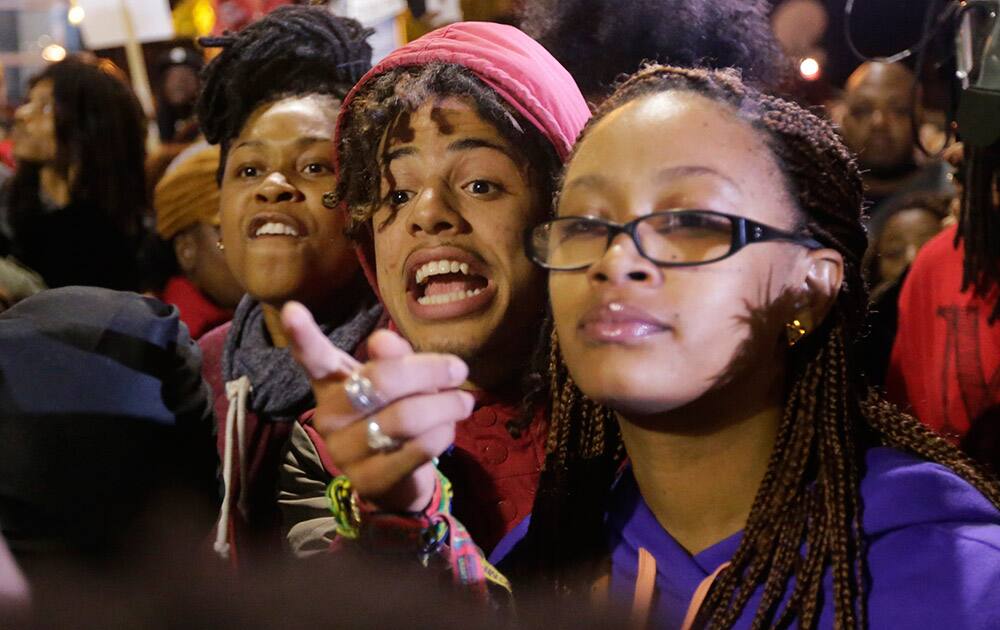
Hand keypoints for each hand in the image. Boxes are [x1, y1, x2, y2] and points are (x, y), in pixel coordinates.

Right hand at [282, 302, 473, 511]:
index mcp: (332, 383)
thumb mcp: (398, 381)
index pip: (315, 358)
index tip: (291, 308)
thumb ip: (394, 358)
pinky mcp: (370, 480)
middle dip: (430, 371)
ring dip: (445, 406)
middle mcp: (330, 416)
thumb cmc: (394, 414)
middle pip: (381, 382)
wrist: (396, 479)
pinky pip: (418, 448)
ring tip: (463, 402)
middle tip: (459, 369)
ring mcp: (345, 452)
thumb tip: (384, 339)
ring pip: (405, 418)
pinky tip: (448, 429)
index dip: (302, 336)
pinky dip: (443, 433)